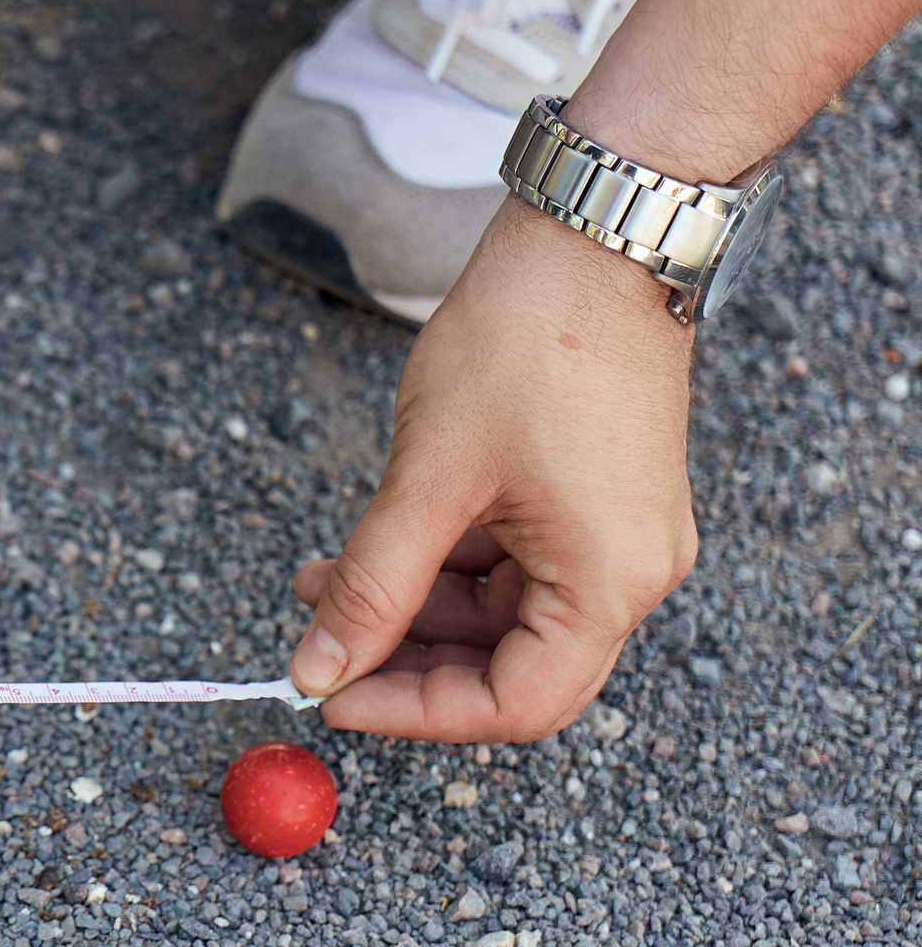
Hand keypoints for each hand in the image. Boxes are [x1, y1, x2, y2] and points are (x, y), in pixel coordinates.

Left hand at [287, 199, 697, 741]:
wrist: (593, 234)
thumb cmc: (527, 340)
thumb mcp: (428, 478)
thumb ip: (372, 585)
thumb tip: (318, 670)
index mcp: (610, 582)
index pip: (516, 704)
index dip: (417, 712)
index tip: (332, 698)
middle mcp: (629, 572)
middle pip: (512, 669)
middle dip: (406, 662)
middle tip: (317, 648)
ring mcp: (614, 536)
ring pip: (501, 618)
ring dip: (410, 611)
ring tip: (318, 586)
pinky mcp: (590, 501)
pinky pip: (510, 567)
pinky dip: (439, 568)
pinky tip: (365, 552)